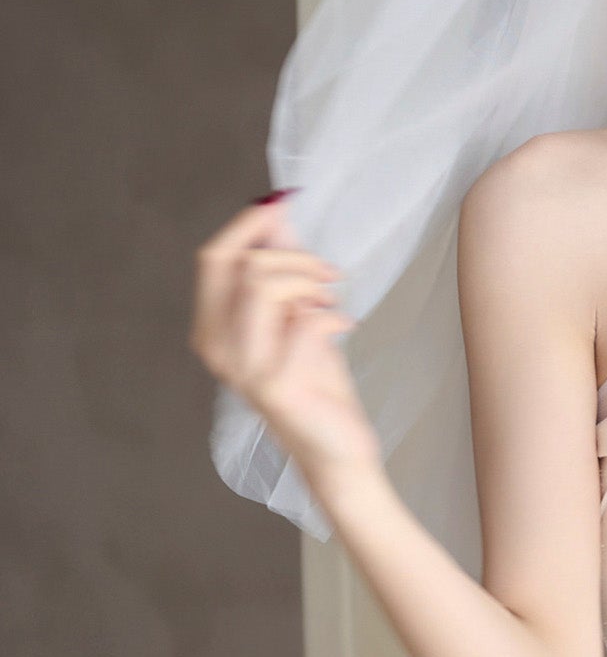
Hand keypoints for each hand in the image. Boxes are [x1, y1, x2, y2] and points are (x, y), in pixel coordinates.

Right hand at [190, 196, 380, 483]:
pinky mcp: (275, 384)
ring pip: (264, 285)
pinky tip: (345, 326)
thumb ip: (282, 268)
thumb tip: (276, 210)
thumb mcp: (297, 318)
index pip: (214, 258)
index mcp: (212, 328)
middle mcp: (217, 347)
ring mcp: (241, 368)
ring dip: (309, 282)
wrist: (338, 451)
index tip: (283, 205)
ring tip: (333, 302)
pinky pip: (302, 321)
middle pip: (237, 264)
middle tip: (330, 272)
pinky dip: (330, 315)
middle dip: (290, 254)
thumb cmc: (318, 388)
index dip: (247, 225)